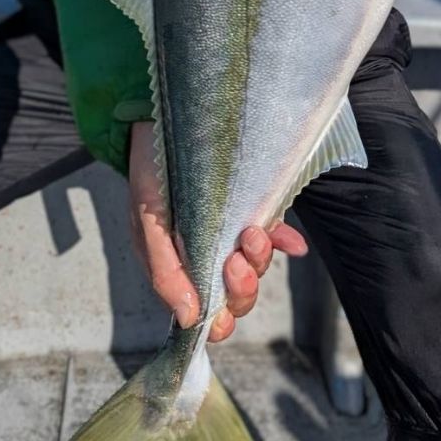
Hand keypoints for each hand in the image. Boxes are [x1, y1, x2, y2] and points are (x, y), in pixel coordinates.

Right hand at [128, 120, 308, 341]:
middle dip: (242, 287)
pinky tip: (293, 242)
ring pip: (257, 267)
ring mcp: (231, 234)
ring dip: (260, 258)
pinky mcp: (251, 209)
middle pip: (237, 296)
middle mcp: (208, 257)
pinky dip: (285, 242)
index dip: (219, 320)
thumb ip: (165, 272)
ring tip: (253, 233)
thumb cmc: (149, 172)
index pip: (206, 313)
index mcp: (178, 268)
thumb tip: (189, 320)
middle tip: (236, 261)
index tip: (222, 311)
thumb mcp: (148, 222)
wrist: (162, 121)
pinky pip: (276, 234)